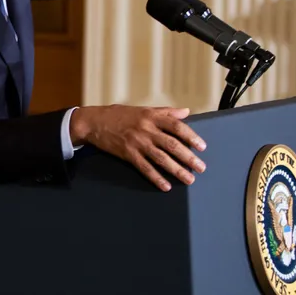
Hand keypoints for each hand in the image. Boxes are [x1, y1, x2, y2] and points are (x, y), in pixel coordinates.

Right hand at [69, 105, 206, 191]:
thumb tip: (186, 112)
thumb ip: (165, 111)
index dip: (191, 136)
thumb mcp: (143, 109)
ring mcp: (137, 143)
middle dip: (188, 157)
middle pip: (172, 144)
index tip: (202, 147)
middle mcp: (146, 129)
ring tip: (189, 179)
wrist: (94, 122)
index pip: (176, 126)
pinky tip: (165, 186)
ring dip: (176, 170)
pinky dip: (156, 178)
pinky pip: (144, 168)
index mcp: (151, 116)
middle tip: (201, 168)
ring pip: (161, 158)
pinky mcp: (128, 154)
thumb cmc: (119, 114)